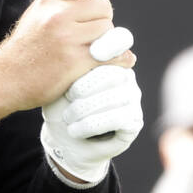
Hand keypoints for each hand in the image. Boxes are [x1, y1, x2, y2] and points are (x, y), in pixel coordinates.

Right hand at [0, 0, 134, 125]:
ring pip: (110, 31)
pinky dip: (118, 60)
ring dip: (107, 42)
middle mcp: (57, 16)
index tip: (92, 5)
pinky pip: (114, 55)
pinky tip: (109, 63)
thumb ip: (63, 5)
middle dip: (102, 20)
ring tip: (90, 50)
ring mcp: (67, 39)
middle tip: (88, 35)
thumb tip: (98, 4)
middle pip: (104, 6)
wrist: (5, 80)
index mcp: (48, 2)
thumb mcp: (36, 16)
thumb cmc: (23, 51)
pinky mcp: (76, 62)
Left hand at [41, 64, 143, 182]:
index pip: (105, 57)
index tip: (66, 91)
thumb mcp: (58, 86)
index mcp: (108, 62)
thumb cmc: (60, 108)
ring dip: (85, 110)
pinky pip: (118, 118)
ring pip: (116, 98)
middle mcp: (126, 77)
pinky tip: (76, 131)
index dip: (83, 74)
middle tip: (66, 104)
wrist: (63, 140)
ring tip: (68, 119)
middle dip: (84, 91)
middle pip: (113, 76)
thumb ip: (70, 68)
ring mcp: (133, 99)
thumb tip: (78, 51)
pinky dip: (92, 125)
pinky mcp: (135, 121)